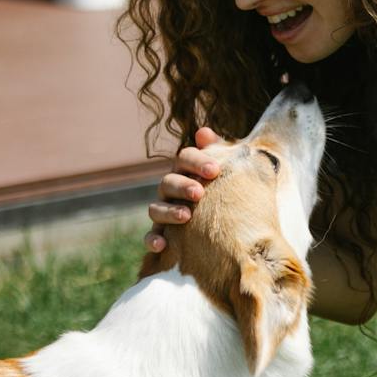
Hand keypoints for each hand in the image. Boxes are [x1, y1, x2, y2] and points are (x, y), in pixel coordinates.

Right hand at [146, 125, 222, 252]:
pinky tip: (162, 245)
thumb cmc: (224, 191)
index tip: (215, 170)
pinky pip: (150, 237)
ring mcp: (163, 211)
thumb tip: (204, 132)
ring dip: (169, 211)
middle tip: (199, 192)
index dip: (198, 162)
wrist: (224, 225)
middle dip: (183, 186)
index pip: (185, 158)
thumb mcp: (226, 173)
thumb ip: (217, 151)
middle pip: (169, 182)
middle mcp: (170, 189)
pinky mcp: (160, 234)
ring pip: (156, 208)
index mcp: (186, 170)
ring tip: (186, 216)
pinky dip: (153, 240)